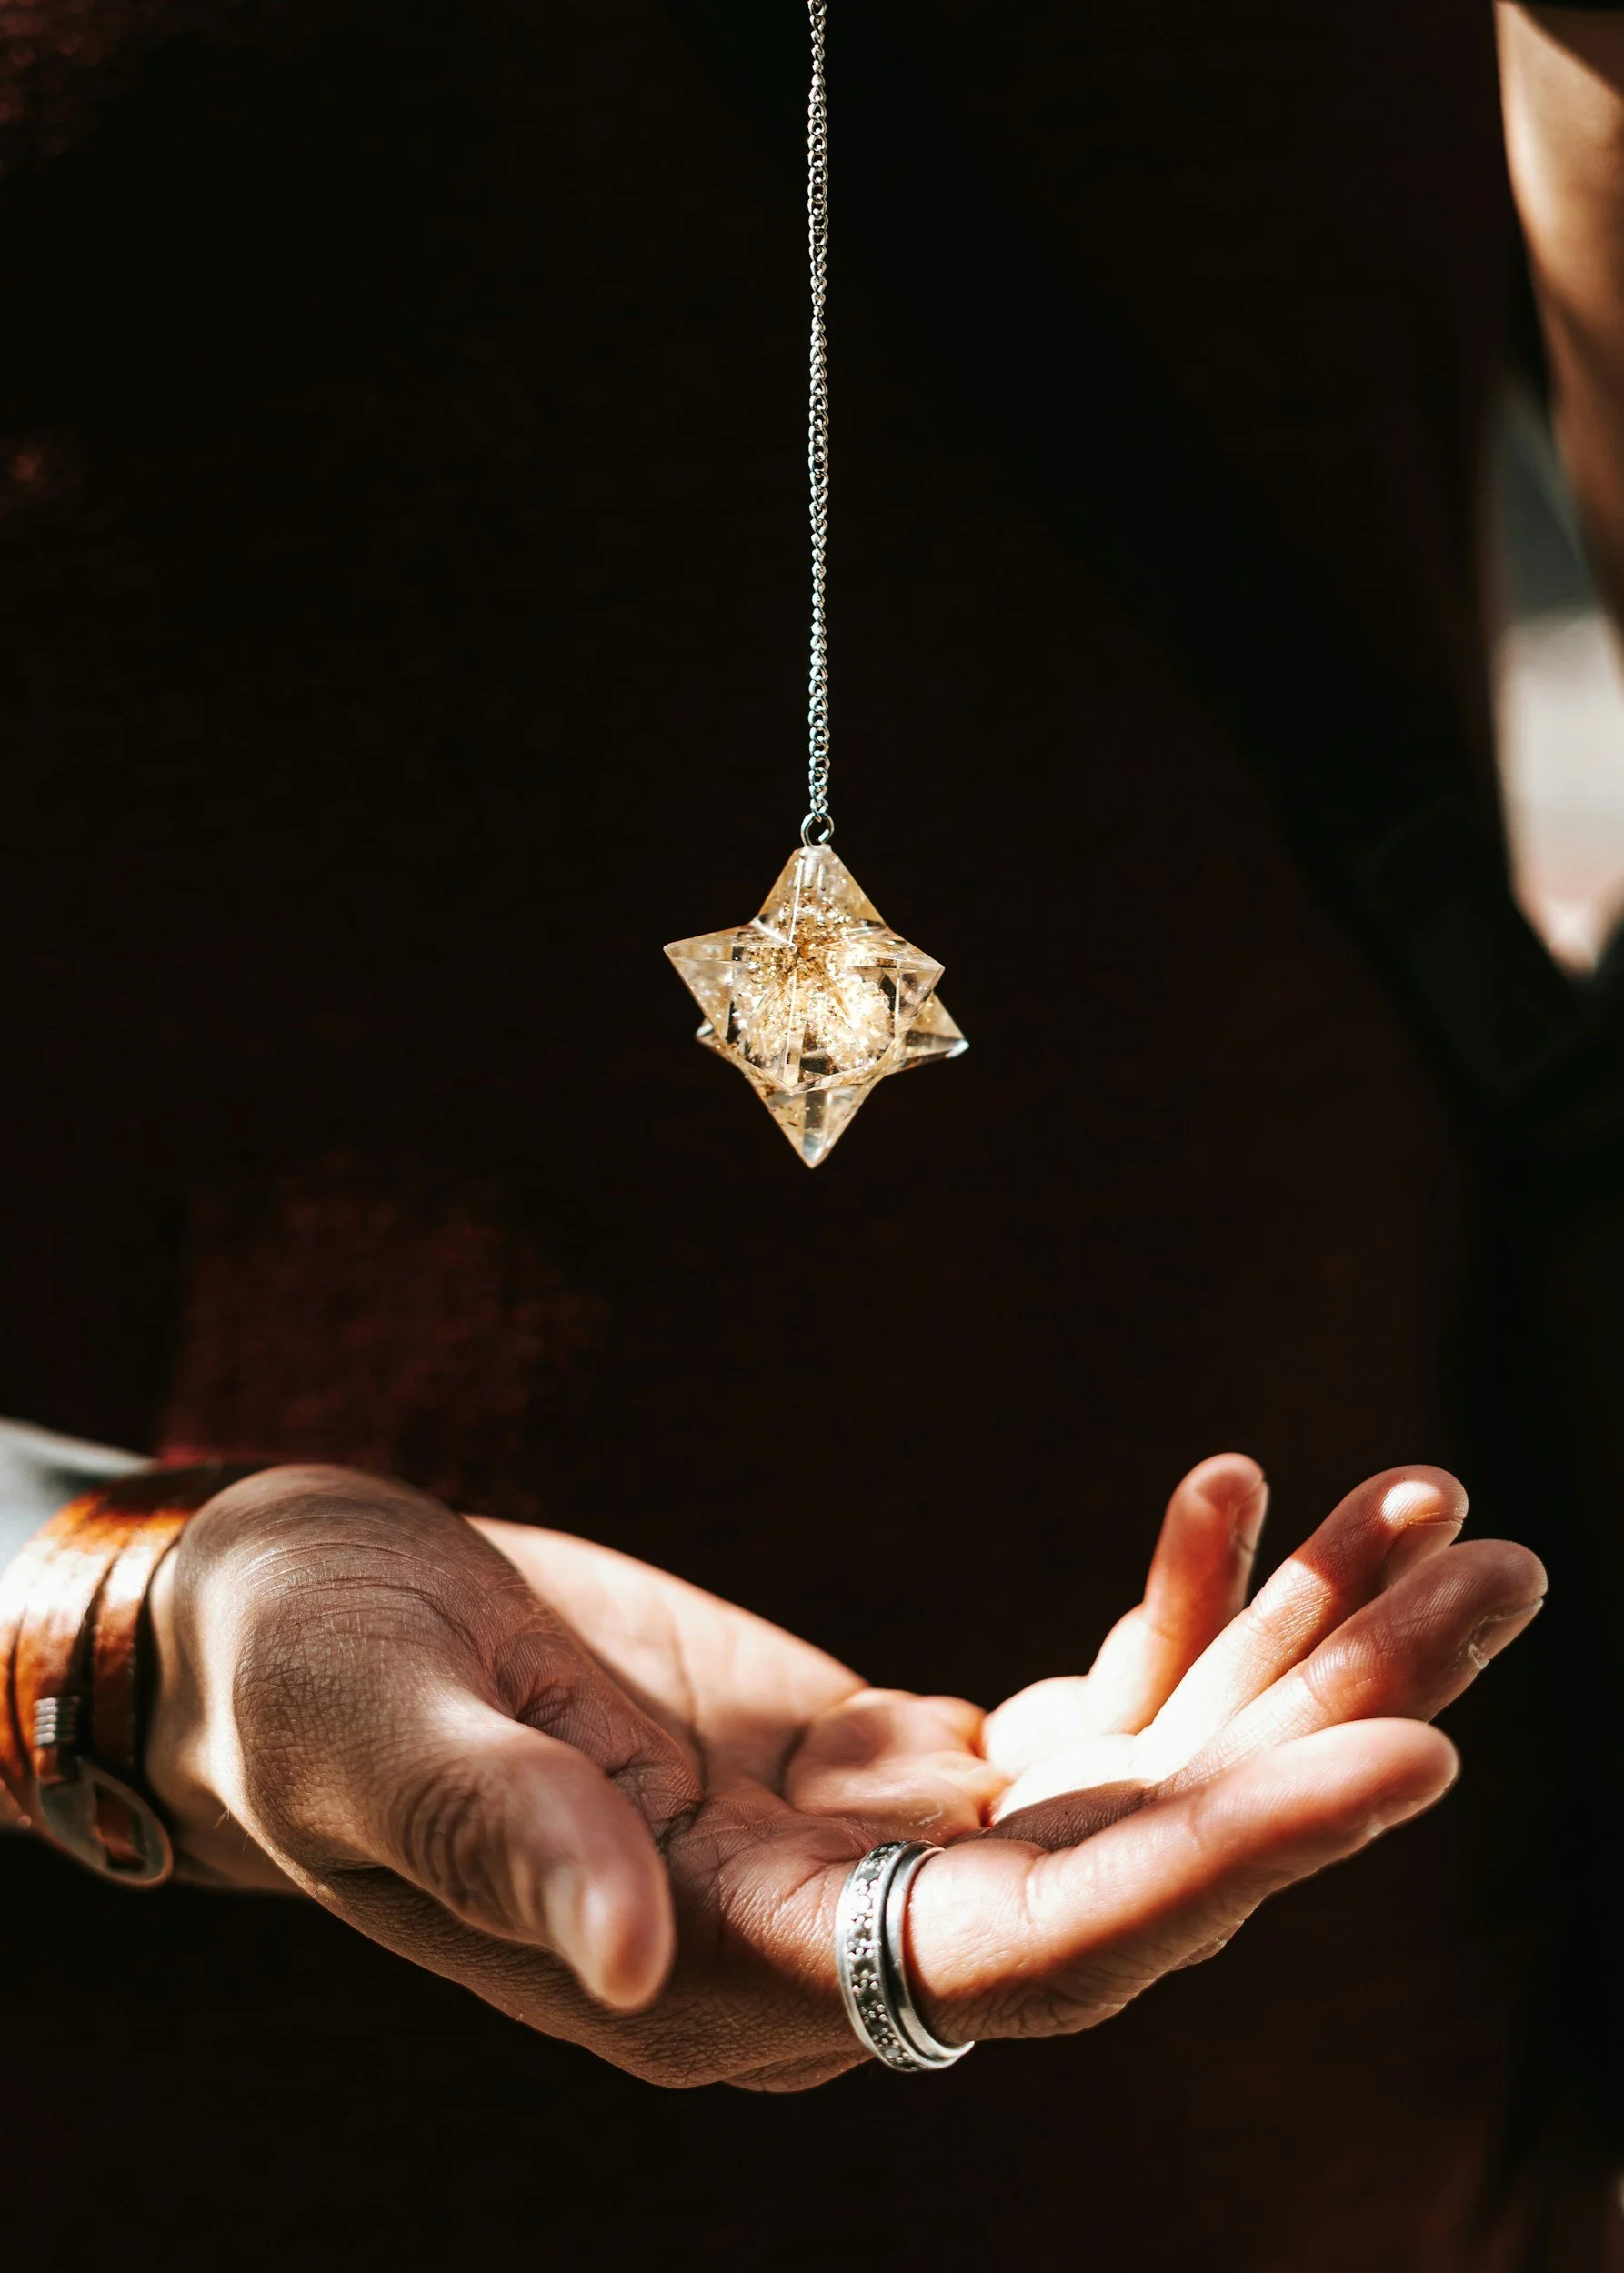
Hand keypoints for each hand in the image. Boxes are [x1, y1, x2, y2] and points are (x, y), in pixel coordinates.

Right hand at [147, 1457, 1542, 2088]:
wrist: (278, 1629)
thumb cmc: (297, 1681)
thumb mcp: (370, 1730)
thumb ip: (501, 1839)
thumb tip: (625, 1948)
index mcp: (719, 1972)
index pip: (1024, 1952)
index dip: (1215, 1863)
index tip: (1407, 1755)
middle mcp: (830, 1941)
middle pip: (1140, 1871)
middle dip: (1322, 1735)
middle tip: (1493, 1574)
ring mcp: (867, 1847)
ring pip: (1141, 1784)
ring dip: (1295, 1657)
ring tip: (1443, 1516)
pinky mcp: (876, 1759)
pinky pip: (1080, 1706)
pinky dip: (1177, 1605)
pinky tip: (1244, 1492)